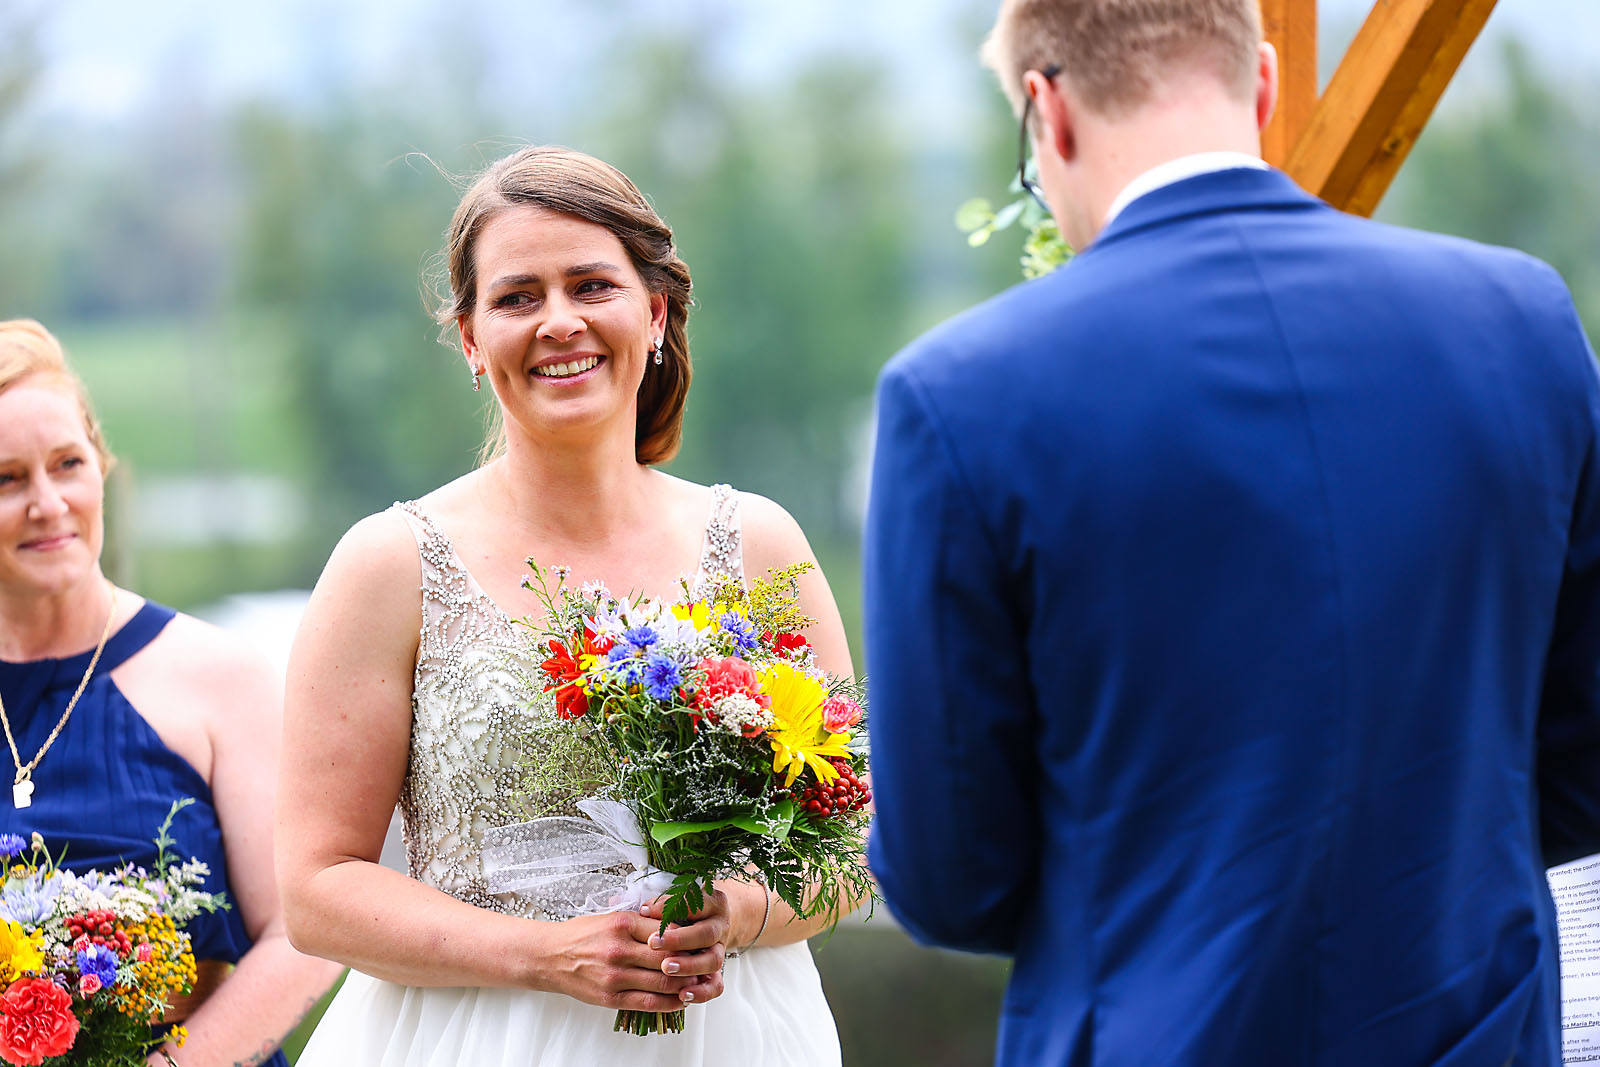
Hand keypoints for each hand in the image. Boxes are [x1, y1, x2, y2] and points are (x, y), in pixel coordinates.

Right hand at [539, 907, 722, 1011]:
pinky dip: (671, 1002)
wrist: (550, 957)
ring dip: (686, 983)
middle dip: (692, 961)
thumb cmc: (583, 935)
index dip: (688, 936)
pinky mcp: (611, 998)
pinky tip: (681, 998)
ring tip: (699, 981)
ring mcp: (616, 976)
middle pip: (670, 958)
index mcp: (623, 924)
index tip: (700, 938)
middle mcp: (620, 950)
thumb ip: (642, 921)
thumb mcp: (612, 916)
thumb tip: (675, 924)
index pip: (668, 931)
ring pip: (664, 982)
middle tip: (707, 961)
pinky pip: (649, 1003)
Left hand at [638, 887, 732, 1000]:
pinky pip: (716, 985)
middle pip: (706, 934)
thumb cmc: (684, 911)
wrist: (706, 924)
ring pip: (712, 961)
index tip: (646, 912)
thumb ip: (662, 904)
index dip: (671, 908)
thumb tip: (644, 911)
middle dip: (679, 940)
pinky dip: (701, 992)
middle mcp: (719, 926)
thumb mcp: (675, 901)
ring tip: (666, 968)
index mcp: (712, 903)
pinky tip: (682, 995)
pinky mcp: (717, 971)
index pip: (695, 903)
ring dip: (689, 966)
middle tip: (654, 943)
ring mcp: (719, 950)